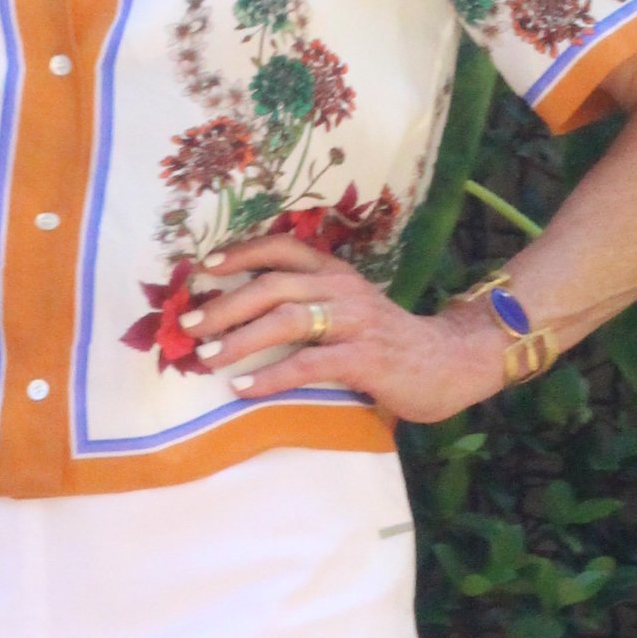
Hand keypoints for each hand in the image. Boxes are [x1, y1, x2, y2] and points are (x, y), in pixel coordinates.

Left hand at [187, 232, 508, 425]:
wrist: (448, 363)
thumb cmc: (386, 342)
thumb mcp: (347, 311)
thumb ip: (307, 305)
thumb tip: (238, 317)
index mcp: (336, 273)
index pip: (283, 248)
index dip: (241, 253)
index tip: (205, 268)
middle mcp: (344, 289)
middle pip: (273, 285)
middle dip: (225, 305)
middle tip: (188, 327)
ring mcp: (356, 322)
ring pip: (287, 320)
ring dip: (240, 339)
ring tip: (206, 358)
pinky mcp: (366, 359)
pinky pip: (309, 365)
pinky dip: (271, 376)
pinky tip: (243, 389)